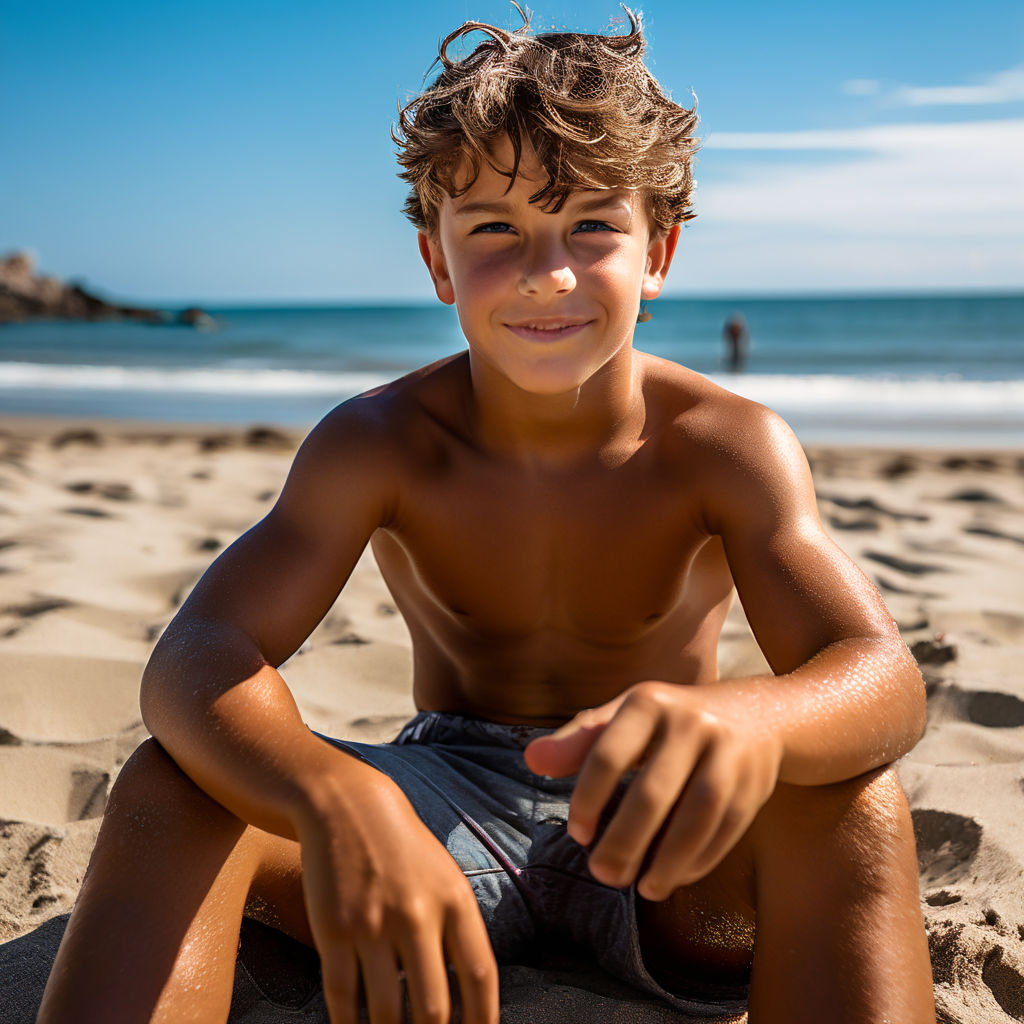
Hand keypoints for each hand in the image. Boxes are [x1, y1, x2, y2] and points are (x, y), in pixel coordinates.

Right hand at [294, 764, 498, 1023]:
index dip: (483, 1022)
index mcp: (455, 899)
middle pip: (434, 1008)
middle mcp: (418, 914)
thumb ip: (457, 930)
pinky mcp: (333, 930)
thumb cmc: (403, 848)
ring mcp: (373, 924)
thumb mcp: (444, 876)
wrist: (348, 806)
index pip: (480, 976)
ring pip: (386, 1012)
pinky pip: (343, 997)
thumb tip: (470, 996)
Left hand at [524, 681, 782, 901]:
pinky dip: (698, 860)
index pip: (606, 755)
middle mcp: (691, 722)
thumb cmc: (670, 721)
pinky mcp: (754, 783)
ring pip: (697, 816)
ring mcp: (728, 752)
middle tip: (602, 875)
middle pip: (652, 793)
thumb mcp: (625, 717)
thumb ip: (579, 741)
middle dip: (624, 842)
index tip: (579, 835)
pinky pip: (725, 830)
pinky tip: (674, 876)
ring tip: (642, 888)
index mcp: (648, 702)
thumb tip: (531, 760)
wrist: (757, 713)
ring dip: (667, 861)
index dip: (587, 800)